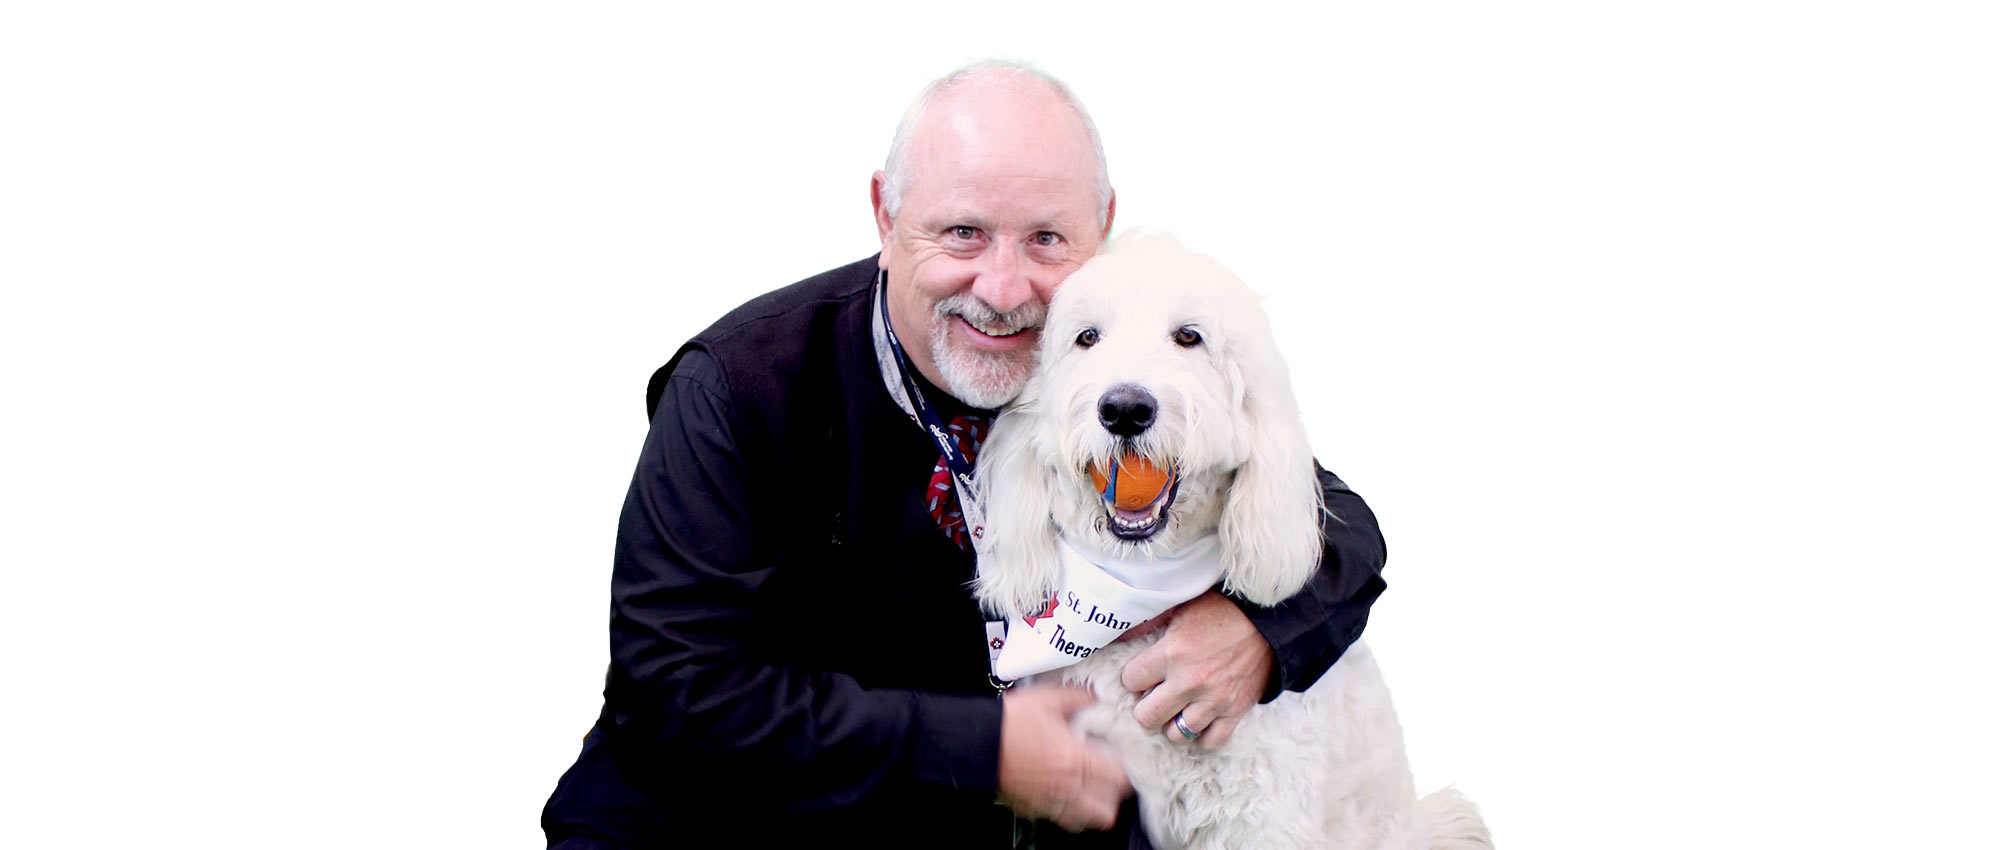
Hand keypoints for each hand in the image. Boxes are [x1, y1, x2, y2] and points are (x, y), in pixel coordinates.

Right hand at [997, 685, 1131, 831]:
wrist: (974, 741)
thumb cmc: (1008, 723)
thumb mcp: (1048, 699)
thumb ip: (1078, 698)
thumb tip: (1095, 697)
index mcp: (1075, 760)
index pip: (1120, 780)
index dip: (1126, 772)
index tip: (1123, 762)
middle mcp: (1066, 787)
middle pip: (1107, 810)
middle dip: (1112, 796)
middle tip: (1109, 778)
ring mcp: (1048, 802)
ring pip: (1084, 821)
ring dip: (1091, 807)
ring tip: (1089, 789)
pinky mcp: (1031, 809)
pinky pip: (1059, 819)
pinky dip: (1067, 810)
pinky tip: (1063, 791)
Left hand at [1119, 590, 1272, 749]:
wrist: (1271, 622)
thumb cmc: (1223, 611)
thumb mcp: (1182, 607)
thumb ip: (1150, 622)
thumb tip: (1119, 633)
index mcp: (1172, 653)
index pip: (1131, 681)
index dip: (1134, 678)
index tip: (1143, 674)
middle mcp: (1189, 682)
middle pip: (1147, 717)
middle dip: (1145, 708)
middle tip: (1154, 697)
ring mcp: (1213, 700)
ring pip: (1176, 734)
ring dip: (1173, 722)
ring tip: (1177, 708)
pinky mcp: (1235, 711)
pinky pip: (1211, 740)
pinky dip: (1203, 734)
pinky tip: (1200, 720)